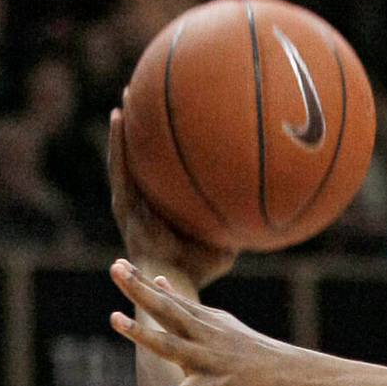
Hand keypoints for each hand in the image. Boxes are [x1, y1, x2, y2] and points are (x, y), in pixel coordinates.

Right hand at [107, 107, 234, 288]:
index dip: (162, 148)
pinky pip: (121, 169)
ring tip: (125, 101)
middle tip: (147, 99)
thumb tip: (267, 204)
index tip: (170, 119)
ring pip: (125, 161)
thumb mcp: (224, 240)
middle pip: (141, 161)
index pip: (160, 172)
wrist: (175, 286)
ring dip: (123, 132)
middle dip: (143, 132)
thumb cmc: (201, 269)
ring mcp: (131, 205)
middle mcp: (145, 204)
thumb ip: (236, 221)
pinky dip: (119, 143)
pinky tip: (119, 118)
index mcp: (162, 208)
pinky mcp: (124, 208)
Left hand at [111, 257, 299, 385]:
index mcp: (203, 322)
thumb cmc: (253, 351)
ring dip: (142, 334)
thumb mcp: (219, 323)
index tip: (118, 266)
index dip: (142, 282)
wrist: (289, 376)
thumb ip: (186, 306)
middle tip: (115, 271)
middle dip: (139, 291)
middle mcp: (203, 337)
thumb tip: (158, 281)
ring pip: (171, 347)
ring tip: (114, 320)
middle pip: (166, 311)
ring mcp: (209, 362)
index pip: (167, 299)